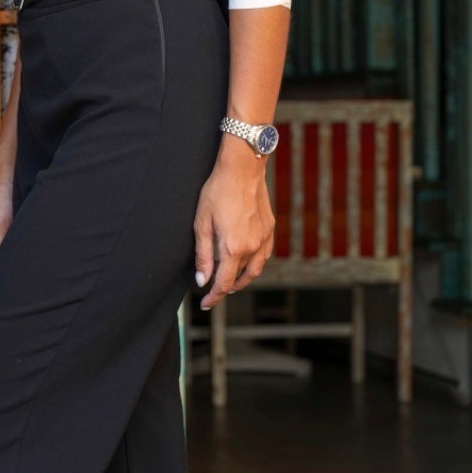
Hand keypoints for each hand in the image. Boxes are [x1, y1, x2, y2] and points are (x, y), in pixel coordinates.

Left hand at [192, 146, 274, 310]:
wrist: (242, 168)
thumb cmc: (218, 191)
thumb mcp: (202, 223)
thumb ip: (203, 255)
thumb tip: (203, 280)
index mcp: (233, 248)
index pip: (224, 283)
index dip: (213, 297)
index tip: (205, 304)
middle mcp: (252, 247)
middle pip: (240, 279)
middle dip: (227, 288)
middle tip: (214, 293)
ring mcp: (264, 238)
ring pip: (255, 270)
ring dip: (242, 279)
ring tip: (231, 282)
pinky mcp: (270, 229)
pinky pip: (264, 255)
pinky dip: (255, 264)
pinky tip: (246, 262)